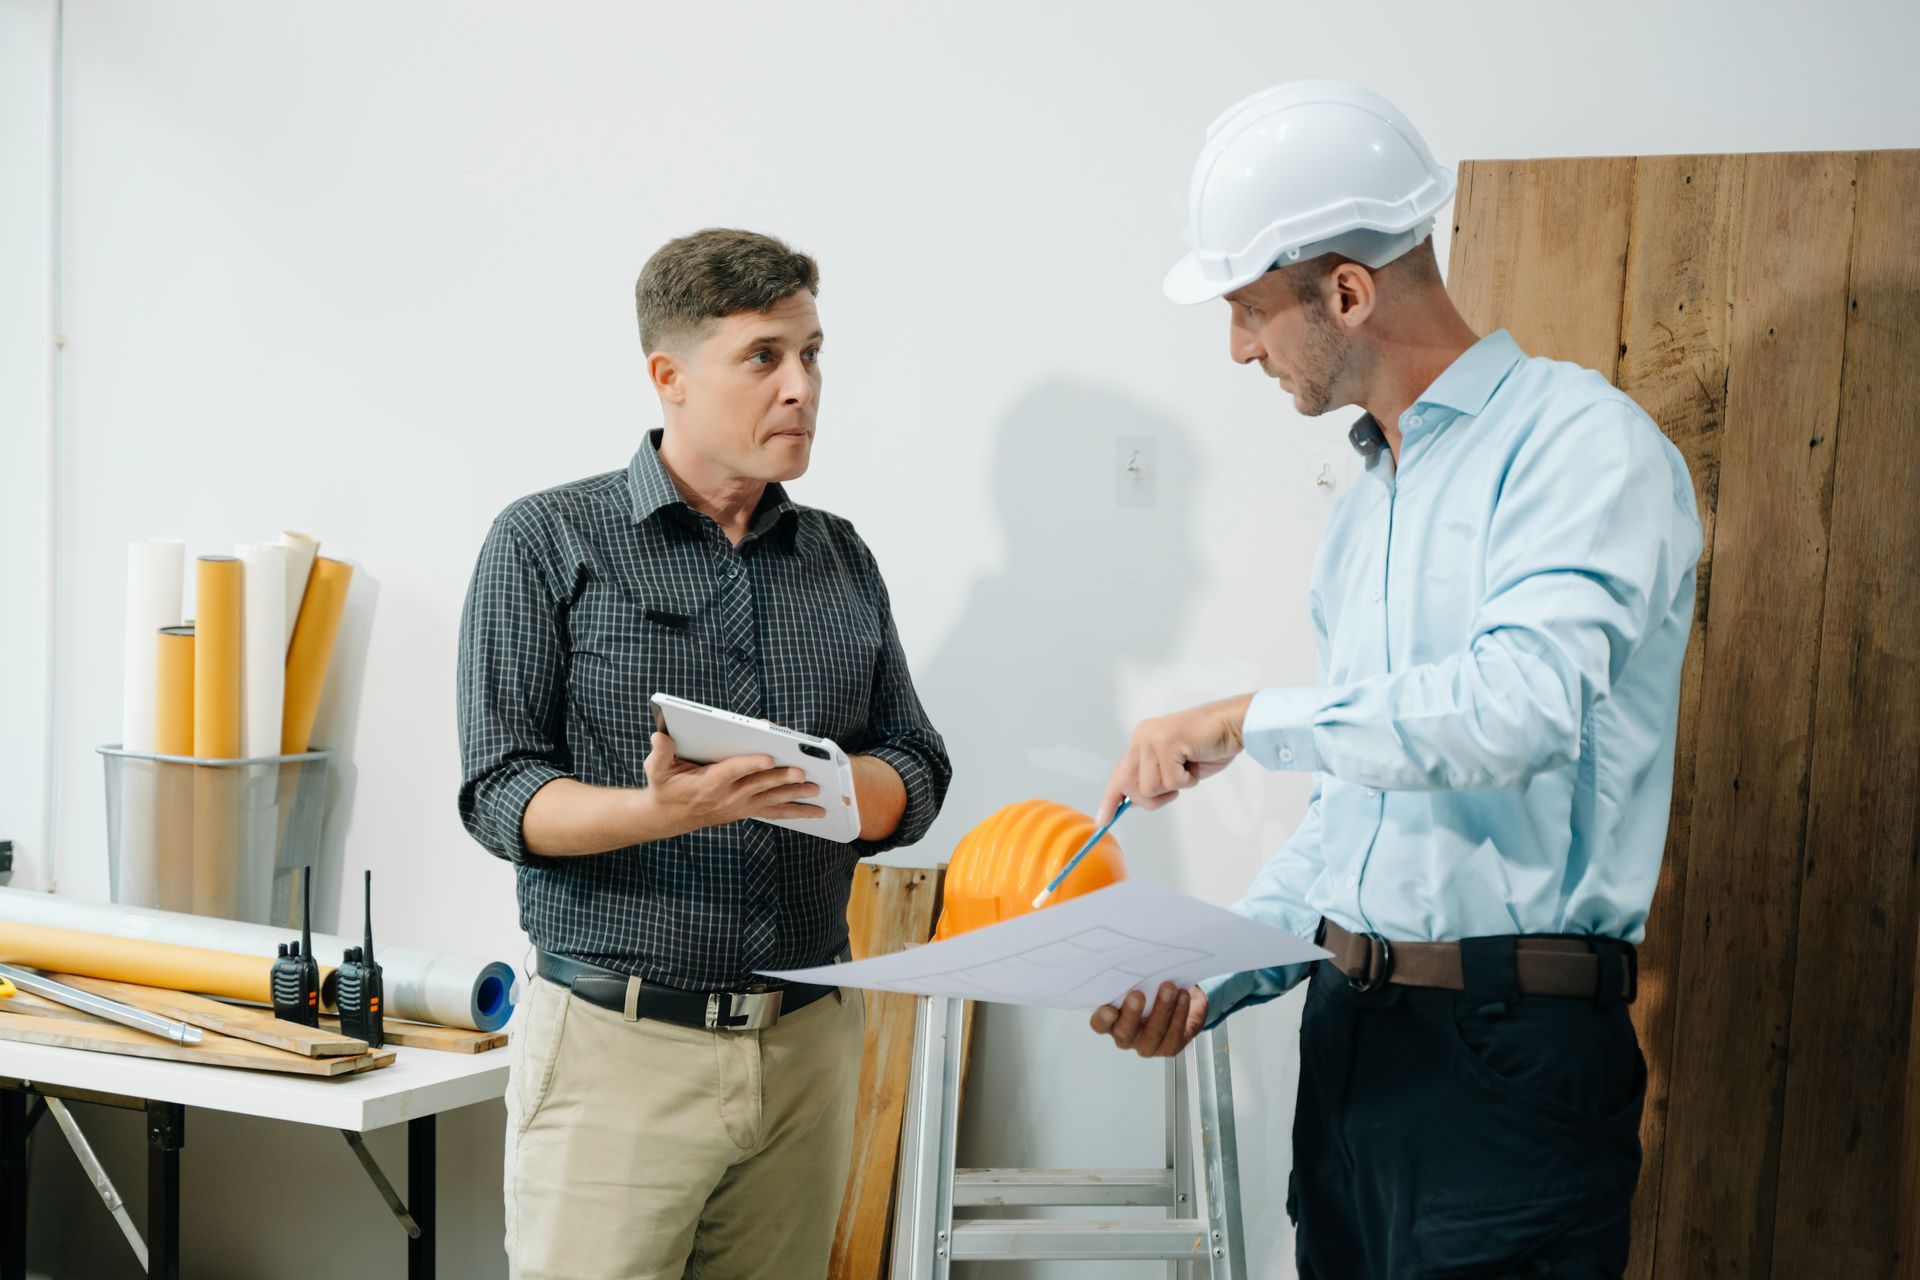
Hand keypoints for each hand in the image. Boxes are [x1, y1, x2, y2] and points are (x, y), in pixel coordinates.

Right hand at [640, 731, 825, 837]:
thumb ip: (660, 753)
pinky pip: (773, 812)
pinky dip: (795, 812)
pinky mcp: (746, 810)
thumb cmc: (665, 788)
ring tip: (816, 792)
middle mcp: (727, 797)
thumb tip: (660, 736)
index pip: (731, 771)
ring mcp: (739, 806)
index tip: (767, 757)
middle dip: (781, 779)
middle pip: (758, 786)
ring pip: (771, 801)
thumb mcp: (656, 770)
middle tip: (802, 772)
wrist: (668, 817)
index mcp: (708, 783)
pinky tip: (815, 812)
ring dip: (794, 797)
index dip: (749, 764)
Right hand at [1089, 983, 1207, 1057]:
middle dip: (1132, 1013)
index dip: (1103, 1019)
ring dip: (1162, 1008)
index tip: (1109, 1009)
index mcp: (1111, 1021)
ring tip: (1169, 989)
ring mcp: (1148, 1044)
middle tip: (1137, 995)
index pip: (1100, 1024)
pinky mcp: (1169, 1047)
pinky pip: (1174, 1033)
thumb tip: (1130, 959)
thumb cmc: (1150, 990)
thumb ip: (1130, 978)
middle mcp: (1127, 1036)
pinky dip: (1180, 1012)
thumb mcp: (1138, 982)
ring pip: (1153, 1032)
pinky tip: (1182, 996)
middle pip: (1125, 1032)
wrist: (1178, 1000)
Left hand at [1096, 694, 1252, 823]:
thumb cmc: (1209, 744)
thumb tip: (1133, 800)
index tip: (1102, 820)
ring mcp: (1152, 738)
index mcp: (1141, 740)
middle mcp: (1141, 736)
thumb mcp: (1175, 764)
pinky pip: (1172, 781)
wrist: (1233, 723)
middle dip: (1150, 799)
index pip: (1119, 774)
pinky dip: (1188, 780)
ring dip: (1175, 786)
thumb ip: (1153, 777)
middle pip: (1127, 786)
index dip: (1110, 799)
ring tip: (1189, 766)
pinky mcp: (1166, 742)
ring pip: (1150, 787)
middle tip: (1174, 787)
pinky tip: (1196, 761)